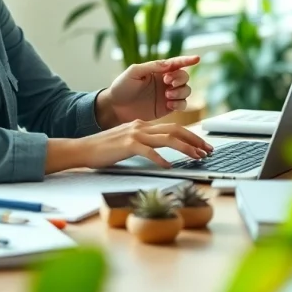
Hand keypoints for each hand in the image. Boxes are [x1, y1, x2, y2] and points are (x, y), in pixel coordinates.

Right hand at [46, 120, 213, 172]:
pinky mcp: (127, 144)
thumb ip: (144, 143)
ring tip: (197, 157)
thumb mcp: (128, 143)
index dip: (191, 136)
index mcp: (143, 125)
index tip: (203, 146)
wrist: (83, 149)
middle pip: (175, 130)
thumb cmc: (104, 150)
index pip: (173, 128)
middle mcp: (141, 126)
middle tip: (208, 151)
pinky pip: (149, 151)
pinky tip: (169, 166)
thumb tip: (161, 152)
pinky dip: (161, 159)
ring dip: (186, 148)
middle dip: (195, 140)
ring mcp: (134, 134)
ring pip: (167, 138)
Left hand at [100, 55, 200, 124]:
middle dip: (180, 78)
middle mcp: (165, 82)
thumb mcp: (134, 72)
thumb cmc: (122, 87)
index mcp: (158, 70)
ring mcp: (167, 95)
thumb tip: (169, 64)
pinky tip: (169, 104)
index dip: (187, 60)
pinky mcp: (167, 108)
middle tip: (168, 82)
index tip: (197, 59)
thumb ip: (151, 66)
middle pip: (184, 77)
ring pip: (186, 91)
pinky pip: (182, 105)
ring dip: (180, 92)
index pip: (176, 63)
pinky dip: (180, 104)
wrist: (115, 108)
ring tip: (167, 95)